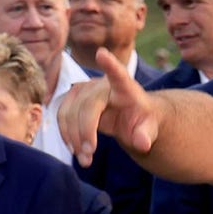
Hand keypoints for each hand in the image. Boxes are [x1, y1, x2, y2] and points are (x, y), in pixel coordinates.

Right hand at [60, 48, 158, 165]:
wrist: (132, 118)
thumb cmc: (143, 121)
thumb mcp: (150, 129)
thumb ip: (147, 135)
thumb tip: (143, 143)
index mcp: (126, 88)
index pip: (119, 75)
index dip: (110, 65)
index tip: (102, 54)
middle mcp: (102, 85)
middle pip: (87, 106)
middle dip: (85, 132)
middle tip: (89, 156)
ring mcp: (85, 90)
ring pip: (69, 112)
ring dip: (73, 138)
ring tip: (84, 159)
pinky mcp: (74, 100)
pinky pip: (63, 116)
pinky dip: (66, 134)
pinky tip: (75, 149)